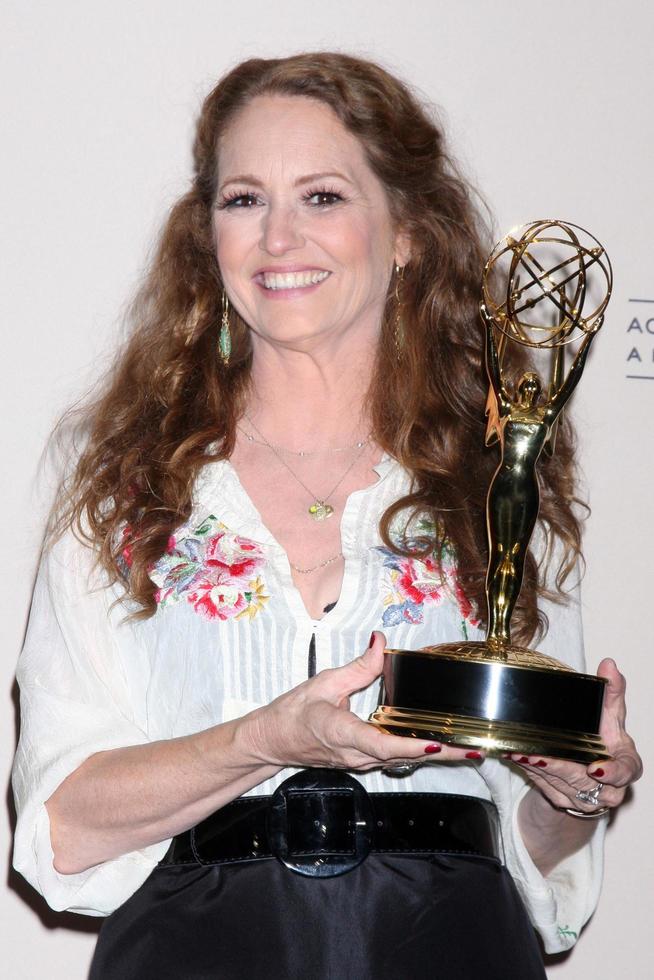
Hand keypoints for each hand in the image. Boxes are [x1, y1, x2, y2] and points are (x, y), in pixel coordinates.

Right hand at [239, 632, 482, 771]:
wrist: (272, 742)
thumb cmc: (292, 713)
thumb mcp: (324, 683)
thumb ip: (357, 667)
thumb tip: (380, 642)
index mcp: (342, 733)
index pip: (381, 745)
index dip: (411, 746)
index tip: (437, 742)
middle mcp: (355, 754)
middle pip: (404, 757)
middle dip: (441, 753)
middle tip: (475, 746)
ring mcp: (360, 762)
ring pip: (403, 760)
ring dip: (436, 754)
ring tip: (469, 745)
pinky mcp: (363, 761)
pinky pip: (395, 758)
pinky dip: (420, 752)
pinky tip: (443, 744)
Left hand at [507, 658, 642, 813]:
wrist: (591, 770)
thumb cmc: (606, 739)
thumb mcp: (611, 716)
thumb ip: (612, 691)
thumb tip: (609, 665)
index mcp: (626, 765)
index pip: (624, 772)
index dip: (612, 773)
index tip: (596, 768)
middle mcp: (607, 788)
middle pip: (582, 780)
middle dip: (559, 768)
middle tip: (538, 755)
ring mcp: (583, 798)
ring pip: (559, 785)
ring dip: (538, 770)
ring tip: (521, 753)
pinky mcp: (562, 799)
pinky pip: (543, 786)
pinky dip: (529, 772)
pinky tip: (515, 757)